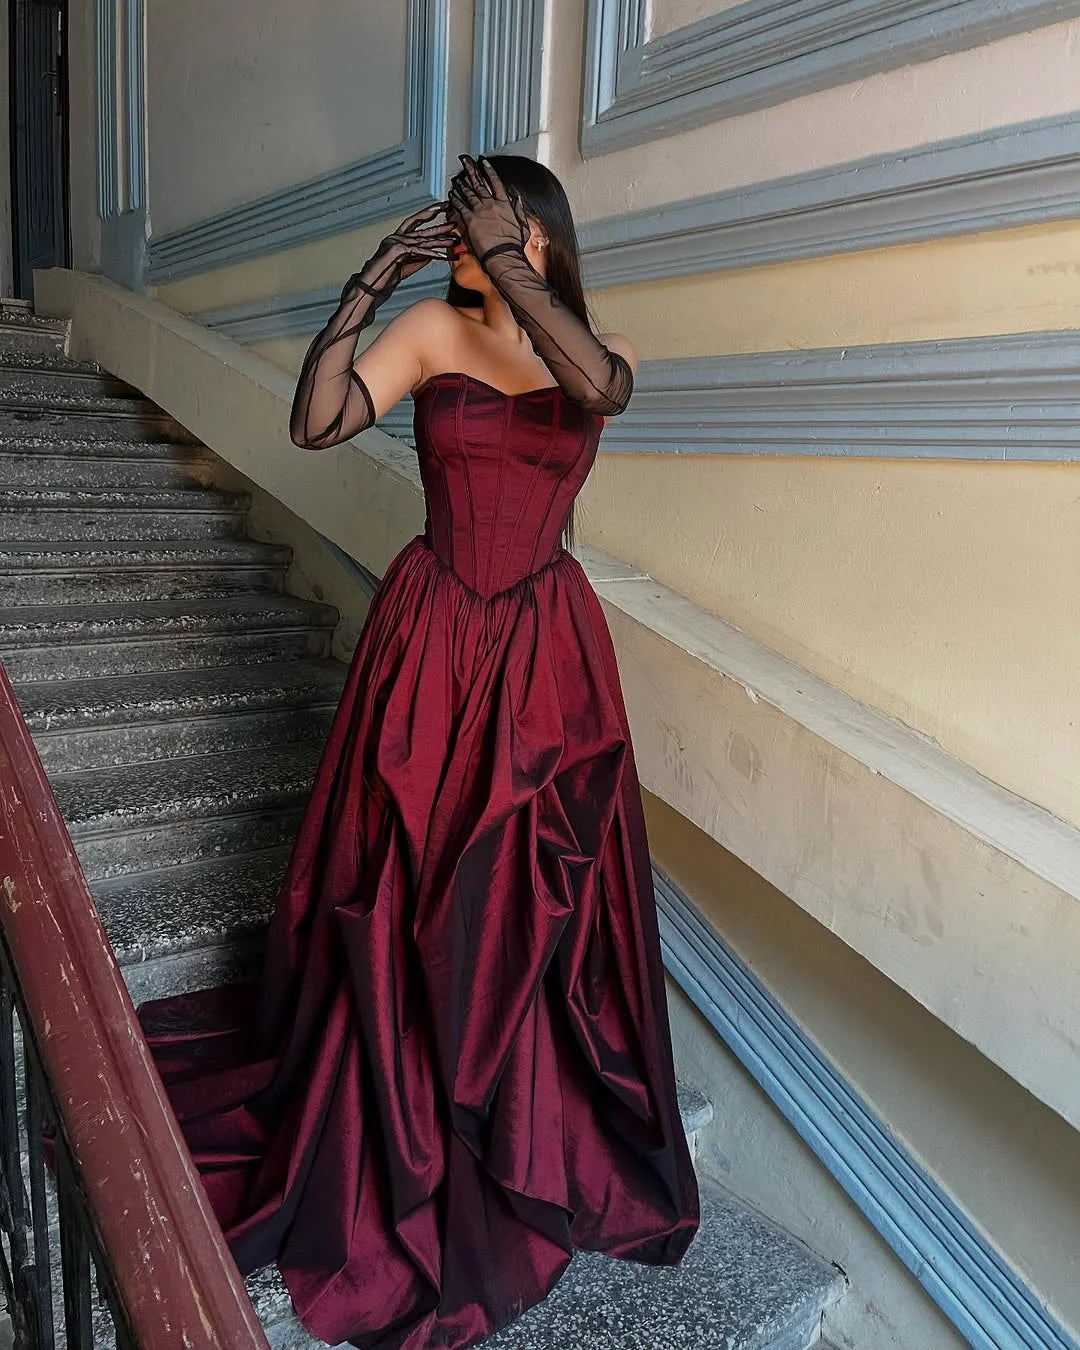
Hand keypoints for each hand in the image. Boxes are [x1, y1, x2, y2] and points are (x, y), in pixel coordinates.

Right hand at [366, 201, 458, 285]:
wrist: (369, 286)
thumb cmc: (384, 278)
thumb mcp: (406, 266)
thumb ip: (419, 258)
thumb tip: (432, 253)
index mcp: (397, 238)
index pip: (415, 221)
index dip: (428, 213)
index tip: (441, 208)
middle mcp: (396, 237)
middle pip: (422, 229)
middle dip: (439, 224)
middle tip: (454, 218)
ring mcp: (396, 242)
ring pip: (423, 240)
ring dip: (441, 239)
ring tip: (455, 238)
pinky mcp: (397, 251)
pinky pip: (419, 252)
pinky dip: (433, 254)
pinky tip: (444, 255)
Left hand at [446, 154, 529, 269]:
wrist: (504, 255)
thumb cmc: (513, 246)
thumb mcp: (522, 225)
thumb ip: (519, 210)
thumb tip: (518, 199)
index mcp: (505, 205)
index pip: (496, 183)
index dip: (489, 171)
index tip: (484, 164)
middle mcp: (491, 205)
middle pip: (479, 183)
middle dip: (471, 170)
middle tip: (465, 161)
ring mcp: (479, 211)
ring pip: (468, 193)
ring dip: (461, 184)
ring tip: (456, 178)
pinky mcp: (469, 220)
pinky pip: (460, 206)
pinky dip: (455, 199)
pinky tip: (451, 194)